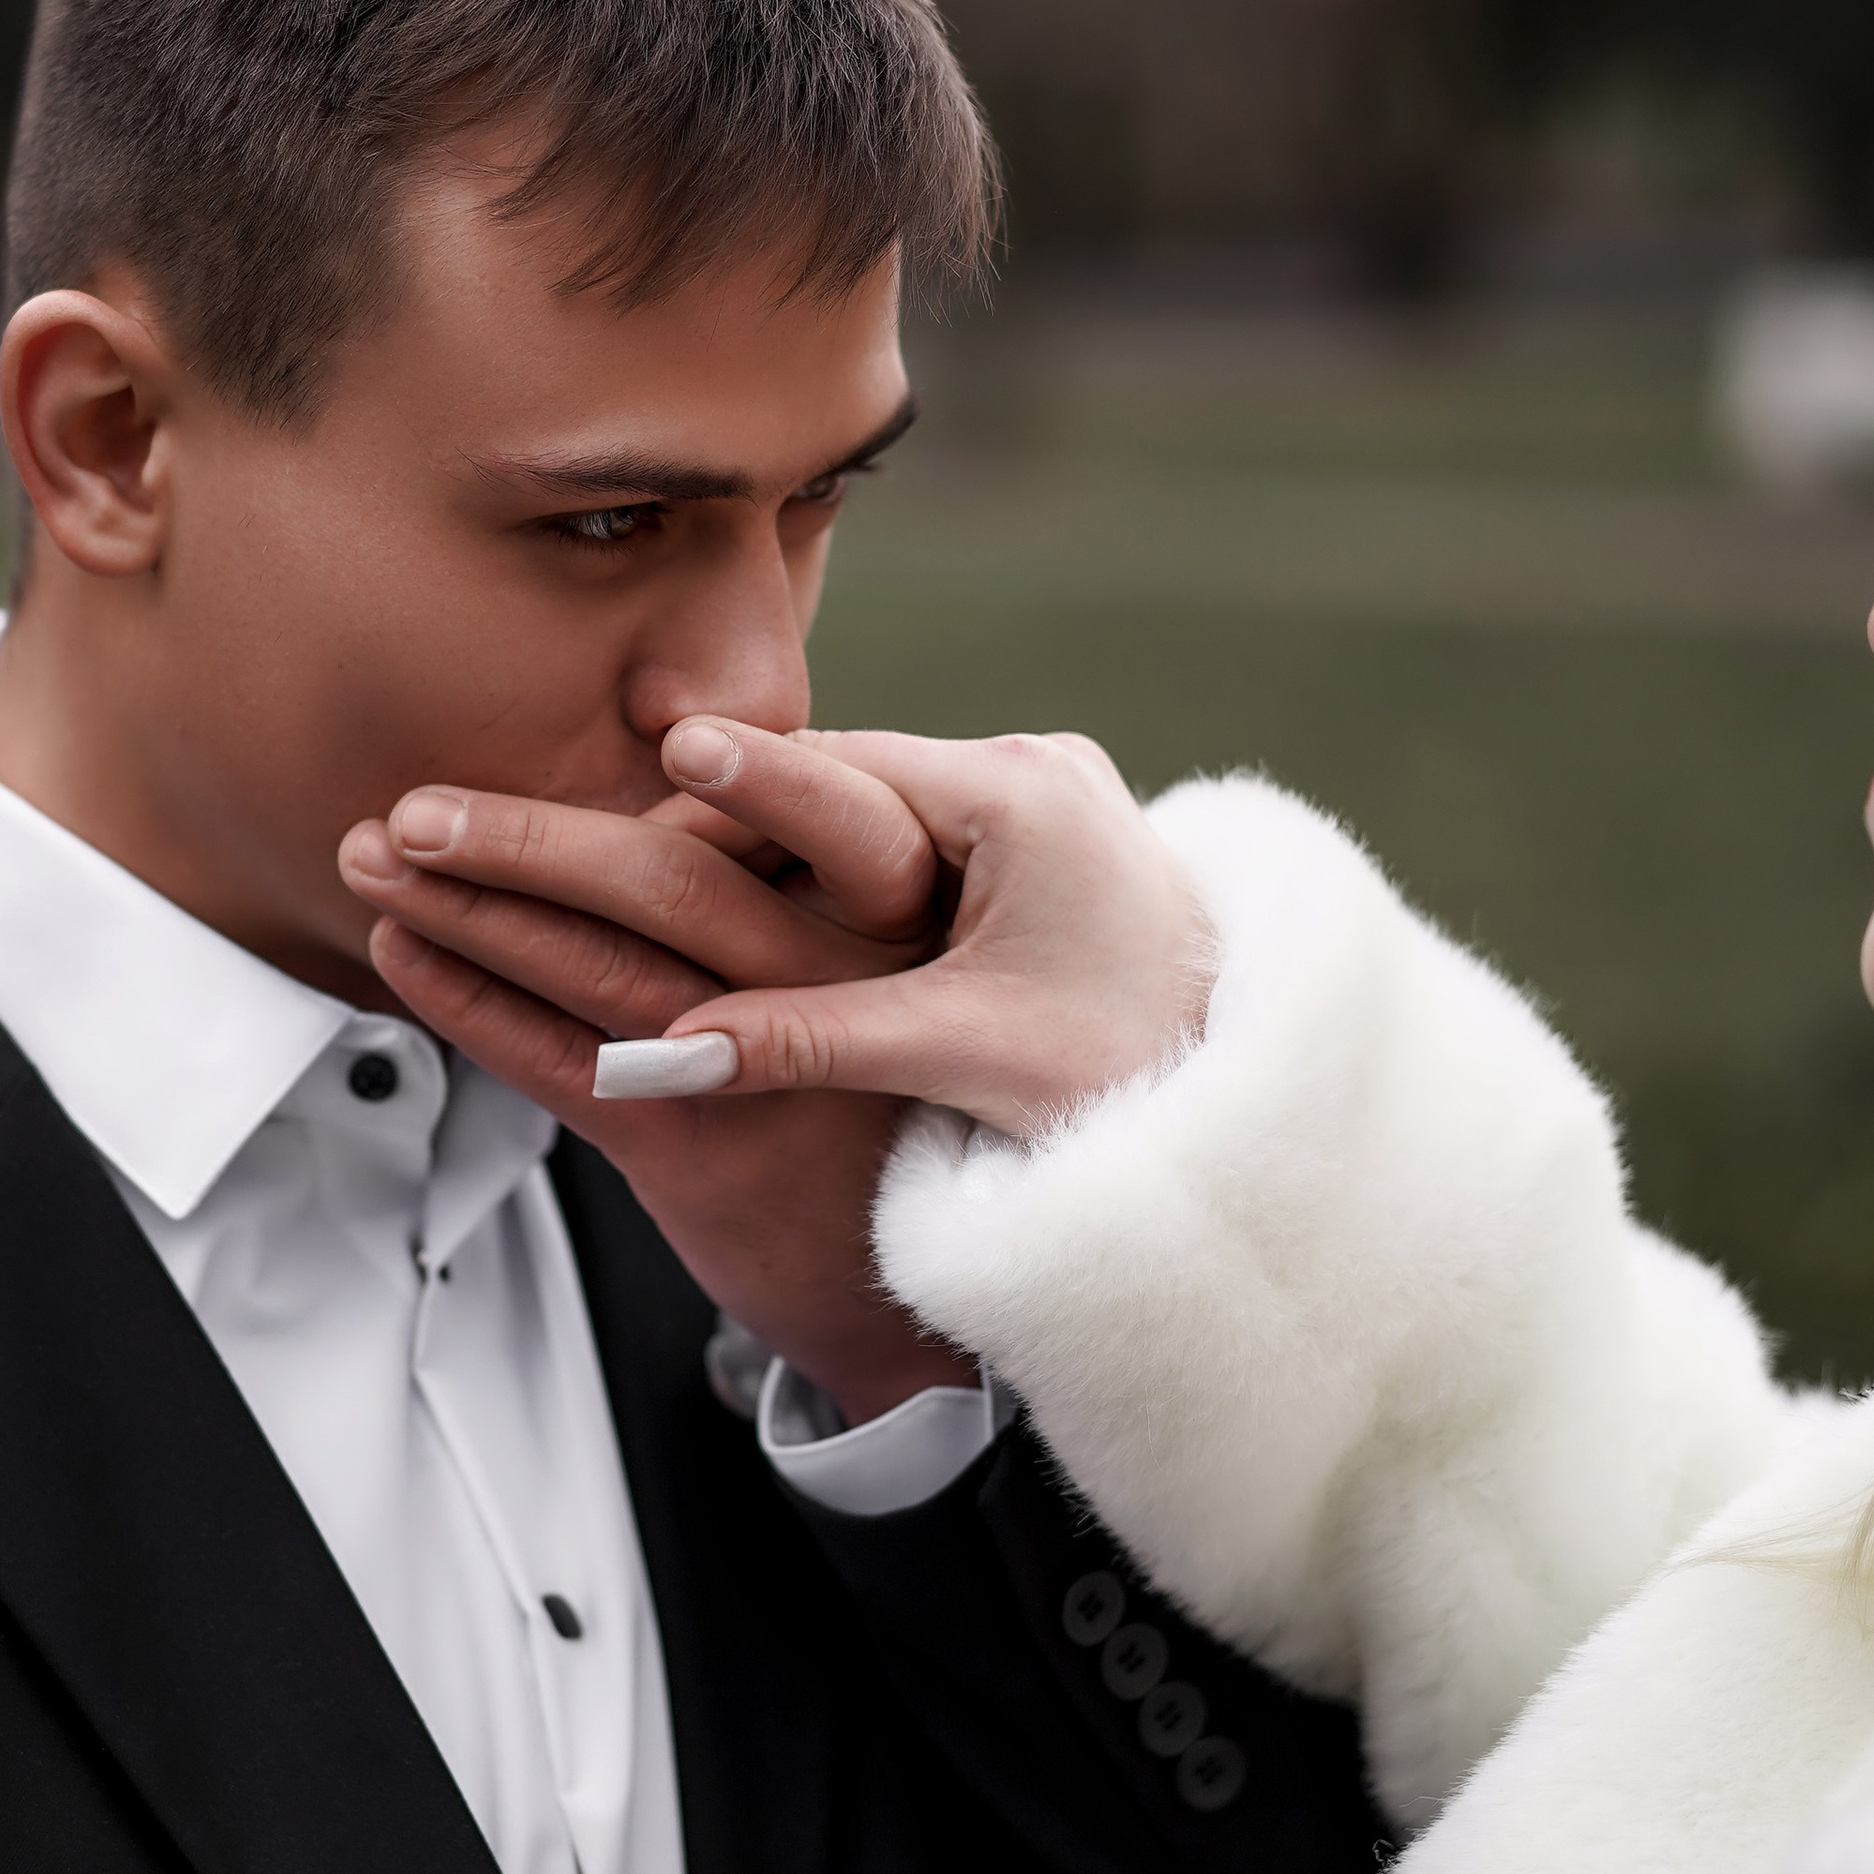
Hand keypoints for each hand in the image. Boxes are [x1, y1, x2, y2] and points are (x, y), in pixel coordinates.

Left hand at [338, 727, 968, 1424]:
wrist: (891, 1284)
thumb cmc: (856, 1093)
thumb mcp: (875, 968)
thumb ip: (789, 878)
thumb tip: (645, 774)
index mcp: (889, 915)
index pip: (785, 815)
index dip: (685, 775)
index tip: (604, 728)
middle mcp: (836, 986)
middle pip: (665, 883)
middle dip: (523, 837)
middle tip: (414, 808)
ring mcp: (763, 1073)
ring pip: (598, 965)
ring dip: (469, 907)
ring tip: (376, 863)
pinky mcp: (700, 1156)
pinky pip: (563, 1063)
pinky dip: (472, 1002)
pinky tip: (405, 956)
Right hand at [625, 726, 1214, 1127]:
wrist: (1248, 1105)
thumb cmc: (1126, 1076)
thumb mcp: (956, 1056)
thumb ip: (803, 1042)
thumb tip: (659, 1061)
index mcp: (1021, 793)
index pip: (834, 769)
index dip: (732, 789)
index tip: (643, 792)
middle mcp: (1033, 769)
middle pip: (844, 779)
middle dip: (741, 821)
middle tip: (624, 861)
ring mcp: (1041, 798)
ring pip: (872, 806)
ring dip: (787, 849)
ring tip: (677, 887)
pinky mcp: (1042, 839)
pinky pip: (912, 835)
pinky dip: (842, 870)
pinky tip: (773, 909)